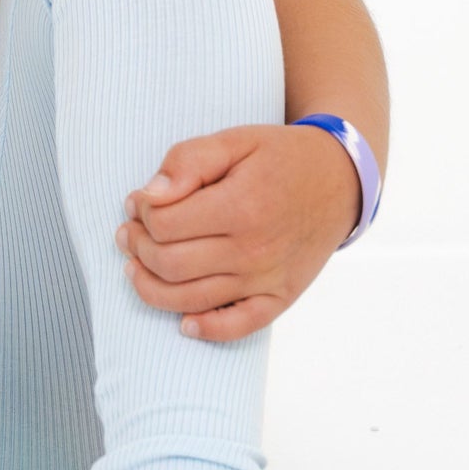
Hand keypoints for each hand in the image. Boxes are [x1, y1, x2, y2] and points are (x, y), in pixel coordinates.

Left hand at [115, 123, 363, 341]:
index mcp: (240, 205)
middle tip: (129, 233)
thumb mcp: (234, 140)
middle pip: (170, 264)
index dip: (140, 213)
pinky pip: (237, 327)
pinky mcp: (280, 298)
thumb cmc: (280, 158)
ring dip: (150, 287)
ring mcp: (267, 279)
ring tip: (136, 266)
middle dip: (137, 249)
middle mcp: (253, 249)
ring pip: (190, 299)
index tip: (137, 202)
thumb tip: (150, 195)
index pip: (164, 224)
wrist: (340, 180)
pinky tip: (183, 320)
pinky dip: (206, 329)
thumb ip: (188, 161)